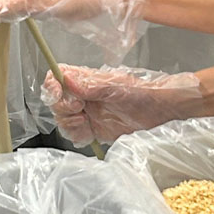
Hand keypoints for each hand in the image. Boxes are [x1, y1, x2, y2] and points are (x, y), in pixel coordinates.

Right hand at [41, 65, 203, 144]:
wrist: (161, 112)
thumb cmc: (142, 93)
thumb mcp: (116, 87)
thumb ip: (91, 85)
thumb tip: (68, 80)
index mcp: (85, 80)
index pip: (57, 77)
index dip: (52, 86)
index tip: (58, 94)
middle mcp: (82, 95)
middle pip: (56, 101)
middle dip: (63, 108)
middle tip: (81, 110)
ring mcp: (87, 113)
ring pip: (62, 120)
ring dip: (70, 124)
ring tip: (88, 123)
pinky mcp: (93, 130)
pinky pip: (74, 134)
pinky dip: (78, 136)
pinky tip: (91, 134)